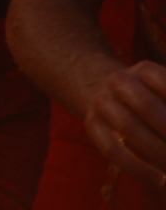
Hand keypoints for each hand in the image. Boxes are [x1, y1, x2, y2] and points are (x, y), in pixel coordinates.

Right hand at [82, 60, 165, 187]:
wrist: (104, 89)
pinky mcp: (92, 123)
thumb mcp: (163, 92)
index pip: (165, 84)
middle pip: (146, 105)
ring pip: (127, 126)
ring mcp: (102, 101)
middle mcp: (120, 81)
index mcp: (145, 70)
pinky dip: (139, 168)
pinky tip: (160, 180)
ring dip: (158, 151)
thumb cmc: (150, 97)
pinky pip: (112, 149)